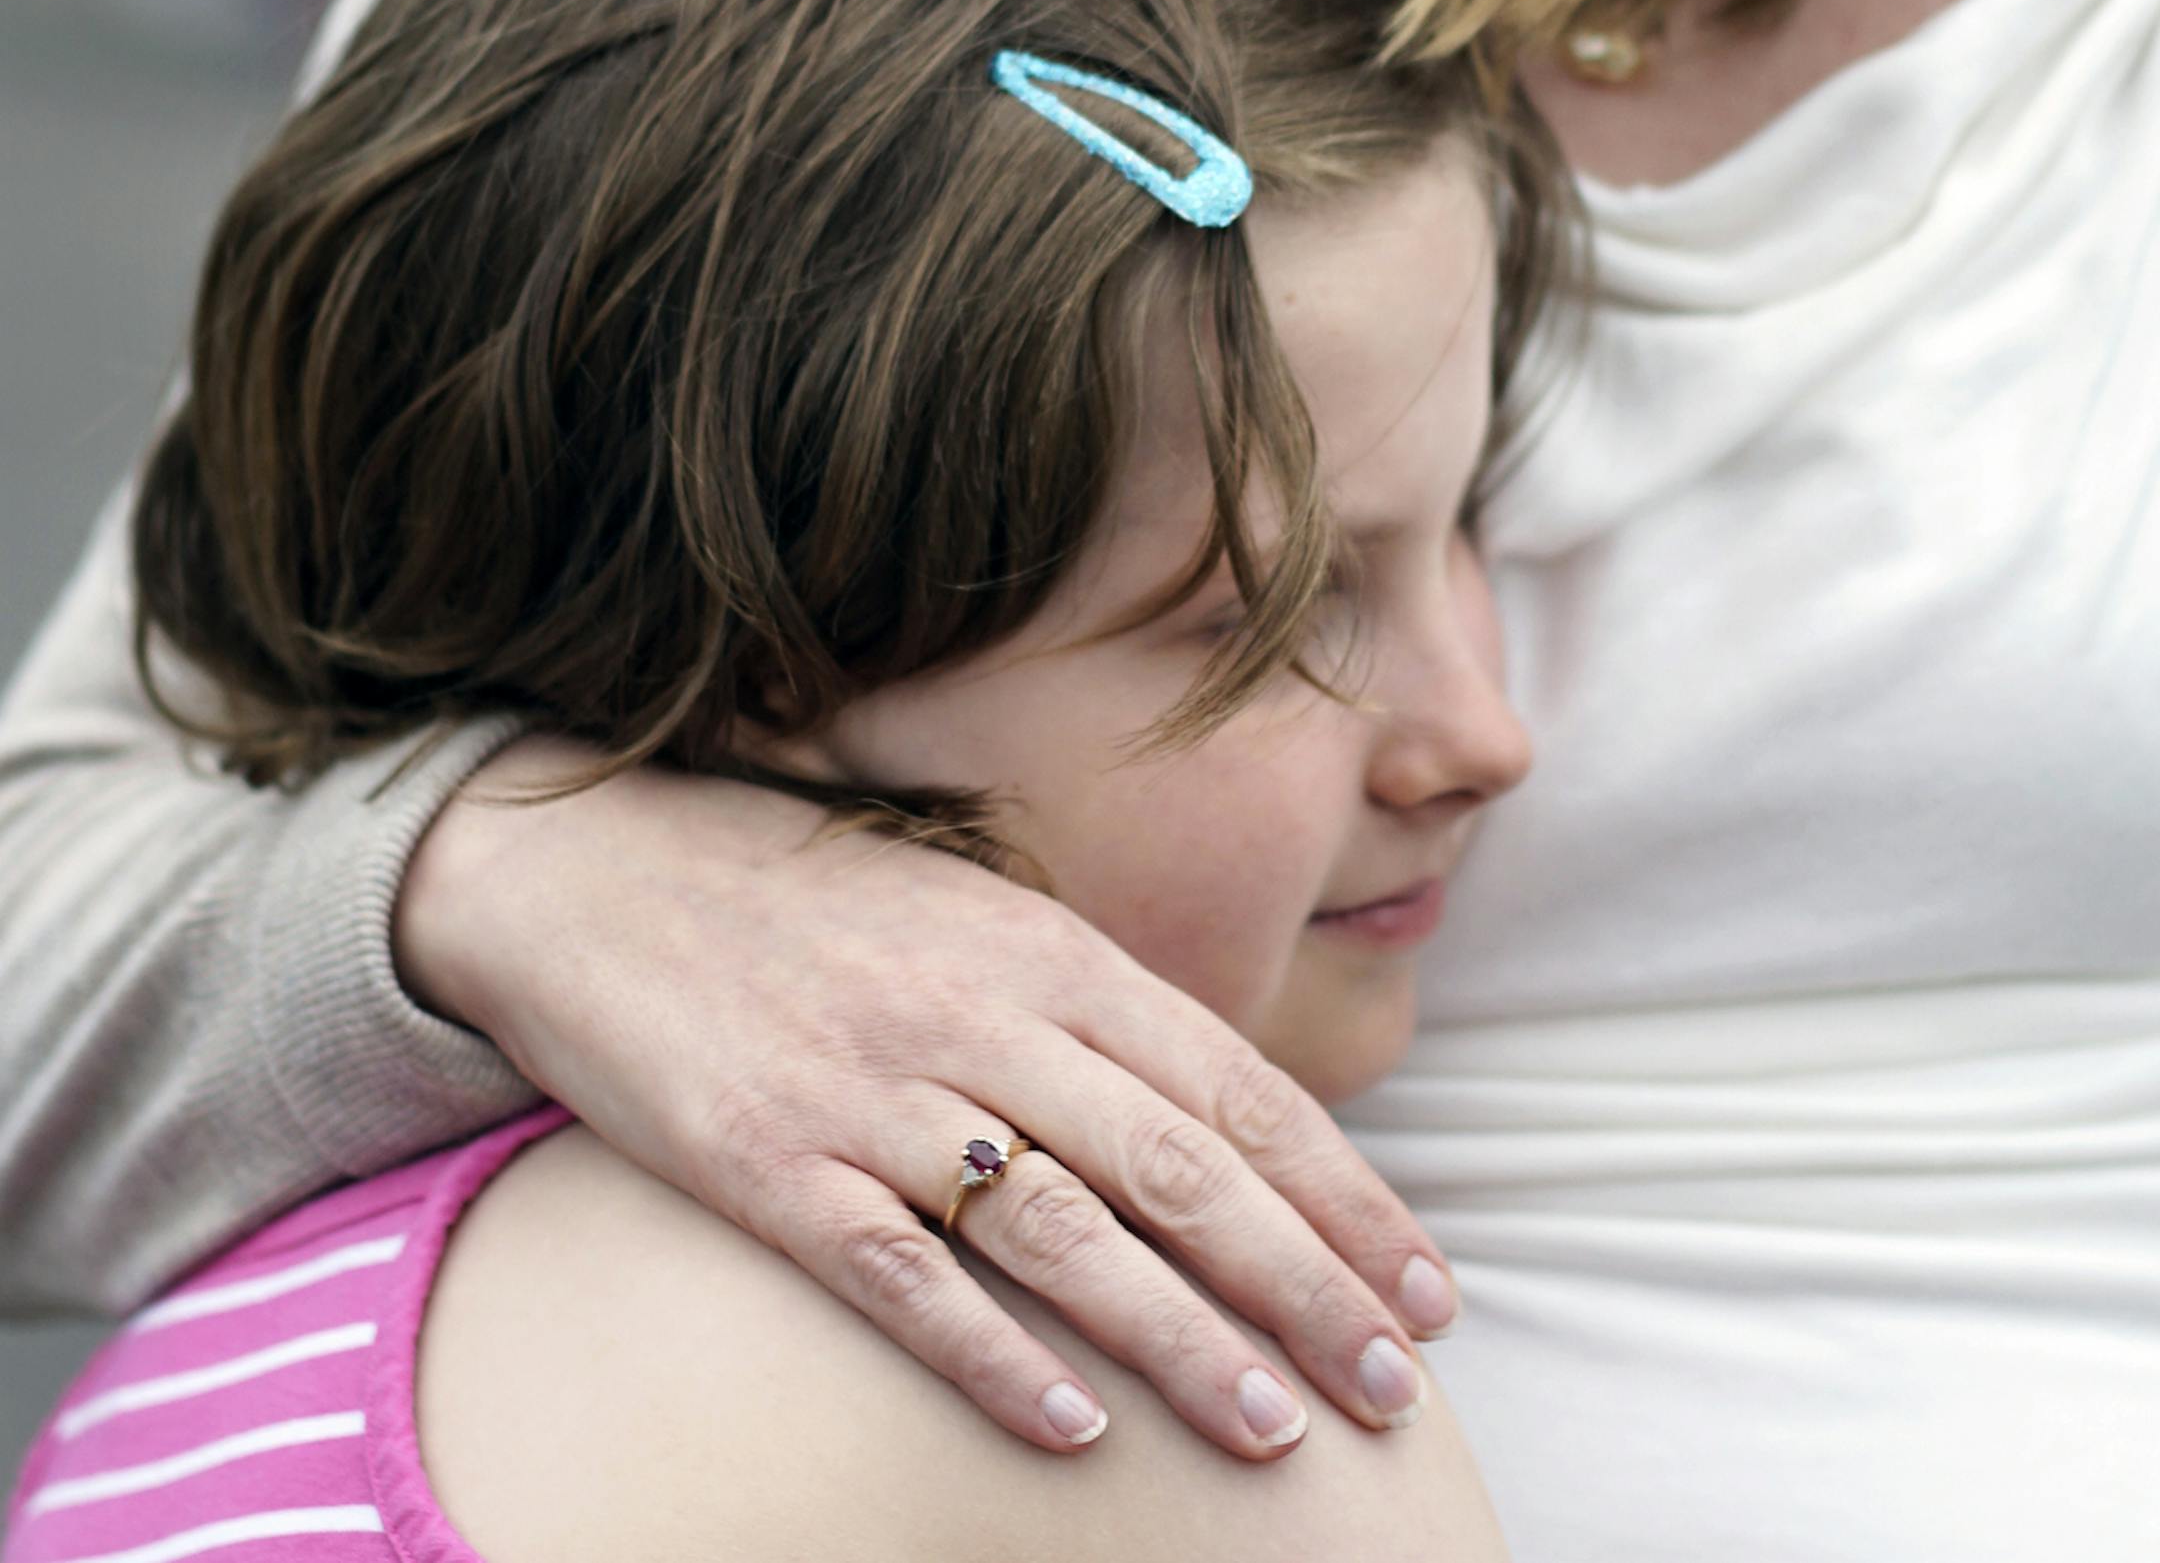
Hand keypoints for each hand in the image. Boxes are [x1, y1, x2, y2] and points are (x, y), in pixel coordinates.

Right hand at [396, 740, 1456, 1461]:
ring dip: (1182, 1337)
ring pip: (1066, 1231)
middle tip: (1393, 1386)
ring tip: (1274, 1429)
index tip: (1425, 1290)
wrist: (592, 871)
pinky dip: (995, 1356)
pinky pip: (902, 1277)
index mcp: (1044, 949)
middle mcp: (978, 1015)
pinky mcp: (769, 1164)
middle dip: (1304, 1282)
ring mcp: (874, 1092)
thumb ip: (1087, 1010)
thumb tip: (1224, 1122)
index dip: (1342, 1195)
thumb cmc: (802, 901)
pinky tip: (1073, 1432)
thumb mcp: (969, 920)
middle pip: (1178, 1165)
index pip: (1233, 1087)